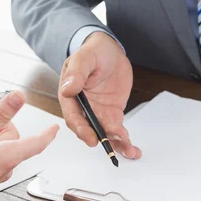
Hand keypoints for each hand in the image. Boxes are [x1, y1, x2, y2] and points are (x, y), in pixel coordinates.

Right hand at [59, 32, 140, 158]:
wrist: (109, 49)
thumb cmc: (92, 51)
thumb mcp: (83, 58)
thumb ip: (76, 73)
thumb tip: (68, 89)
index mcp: (70, 96)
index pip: (73, 117)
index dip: (82, 129)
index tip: (91, 138)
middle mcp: (83, 108)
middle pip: (89, 129)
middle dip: (101, 141)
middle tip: (111, 148)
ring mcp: (98, 112)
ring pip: (105, 133)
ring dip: (116, 144)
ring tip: (129, 151)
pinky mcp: (112, 113)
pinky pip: (117, 129)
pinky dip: (124, 139)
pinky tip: (132, 148)